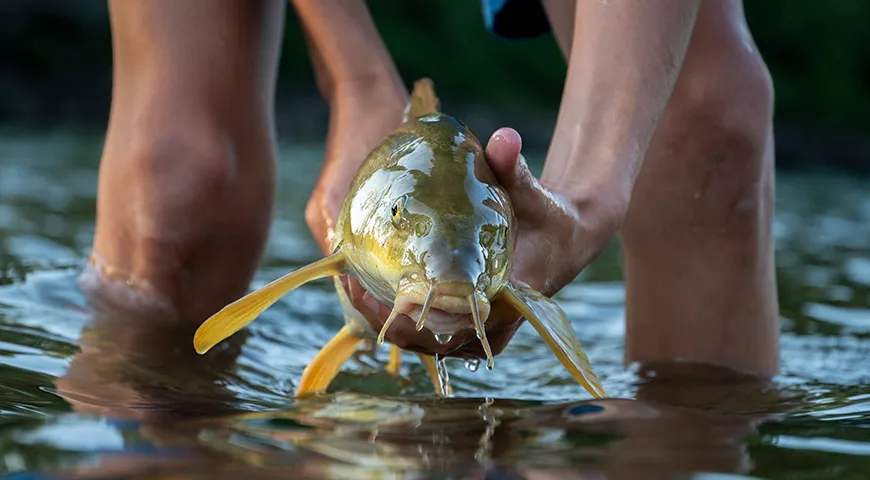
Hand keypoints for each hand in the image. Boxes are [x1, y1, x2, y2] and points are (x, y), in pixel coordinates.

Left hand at [358, 127, 626, 359]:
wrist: (566, 241)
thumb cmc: (548, 217)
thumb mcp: (535, 195)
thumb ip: (516, 169)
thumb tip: (503, 137)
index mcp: (511, 300)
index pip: (459, 324)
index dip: (418, 317)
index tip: (383, 295)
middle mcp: (497, 323)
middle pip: (434, 341)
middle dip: (392, 321)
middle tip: (355, 288)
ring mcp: (484, 332)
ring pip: (429, 343)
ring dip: (391, 324)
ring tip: (354, 290)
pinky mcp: (473, 328)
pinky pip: (432, 337)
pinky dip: (401, 323)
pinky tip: (369, 297)